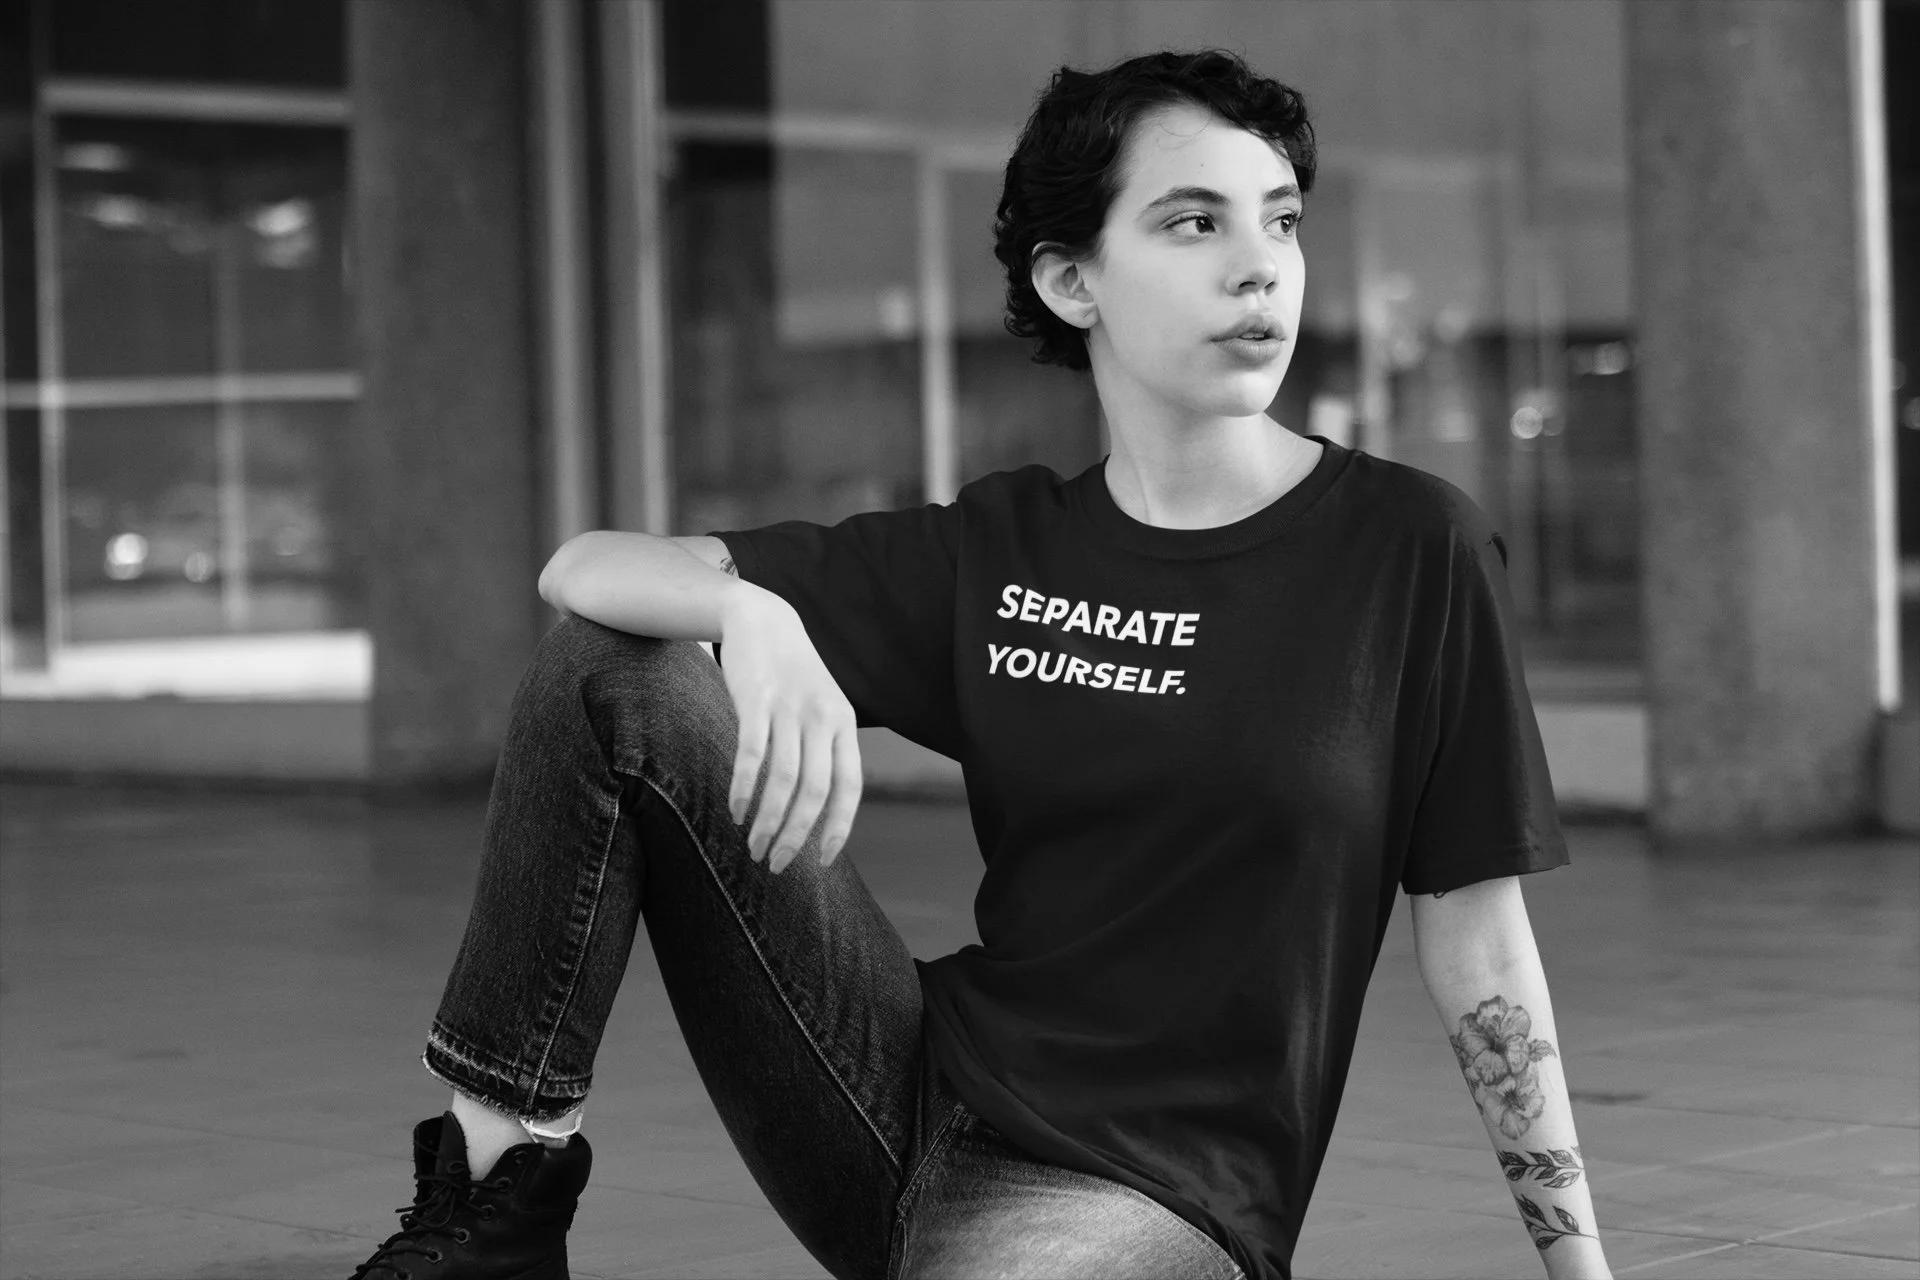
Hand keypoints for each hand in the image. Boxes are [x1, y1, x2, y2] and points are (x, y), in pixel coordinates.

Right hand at [716, 587, 862, 873]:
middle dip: (795, 835)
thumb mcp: (821, 708)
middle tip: (775, 863)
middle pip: (815, 791)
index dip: (838, 827)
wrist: (762, 618)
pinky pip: (750, 754)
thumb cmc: (791, 676)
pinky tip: (735, 810)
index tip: (820, 861)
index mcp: (844, 724)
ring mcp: (789, 708)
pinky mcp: (755, 699)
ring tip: (752, 845)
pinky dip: (742, 788)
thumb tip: (815, 811)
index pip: (850, 787)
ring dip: (767, 820)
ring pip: (782, 779)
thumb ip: (823, 751)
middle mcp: (822, 717)